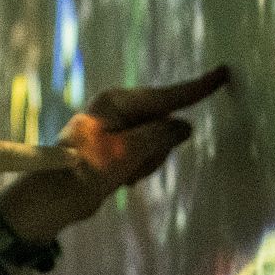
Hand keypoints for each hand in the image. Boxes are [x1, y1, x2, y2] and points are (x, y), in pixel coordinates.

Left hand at [0, 66, 230, 244]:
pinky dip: (138, 170)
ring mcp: (118, 129)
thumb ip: (159, 136)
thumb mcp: (125, 153)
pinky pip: (145, 156)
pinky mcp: (117, 148)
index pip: (167, 95)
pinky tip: (118, 180)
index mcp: (117, 101)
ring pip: (158, 144)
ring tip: (120, 175)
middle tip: (130, 167)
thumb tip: (185, 125)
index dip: (197, 88)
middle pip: (164, 123)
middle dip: (156, 149)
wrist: (51, 201)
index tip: (224, 73)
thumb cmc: (83, 172)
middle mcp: (119, 109)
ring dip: (147, 163)